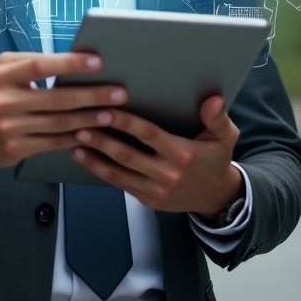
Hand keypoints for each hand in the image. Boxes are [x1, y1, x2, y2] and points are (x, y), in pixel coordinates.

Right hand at [0, 51, 127, 167]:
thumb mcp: (2, 70)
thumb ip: (32, 63)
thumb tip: (73, 62)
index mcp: (2, 75)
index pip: (40, 66)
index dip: (70, 63)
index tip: (97, 62)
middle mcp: (4, 101)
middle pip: (57, 98)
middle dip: (92, 95)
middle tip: (118, 93)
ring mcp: (9, 128)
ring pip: (59, 123)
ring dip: (90, 119)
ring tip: (112, 113)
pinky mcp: (15, 149)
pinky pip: (52, 142)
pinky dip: (74, 138)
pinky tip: (91, 132)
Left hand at [69, 94, 241, 216]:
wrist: (216, 197)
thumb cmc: (216, 160)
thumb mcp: (225, 137)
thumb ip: (218, 118)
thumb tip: (213, 99)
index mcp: (183, 154)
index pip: (149, 135)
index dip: (126, 123)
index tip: (107, 110)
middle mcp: (167, 174)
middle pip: (128, 155)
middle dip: (103, 140)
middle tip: (81, 125)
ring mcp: (156, 190)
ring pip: (119, 173)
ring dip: (95, 159)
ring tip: (75, 143)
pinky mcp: (148, 200)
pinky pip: (121, 185)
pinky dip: (101, 172)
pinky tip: (86, 159)